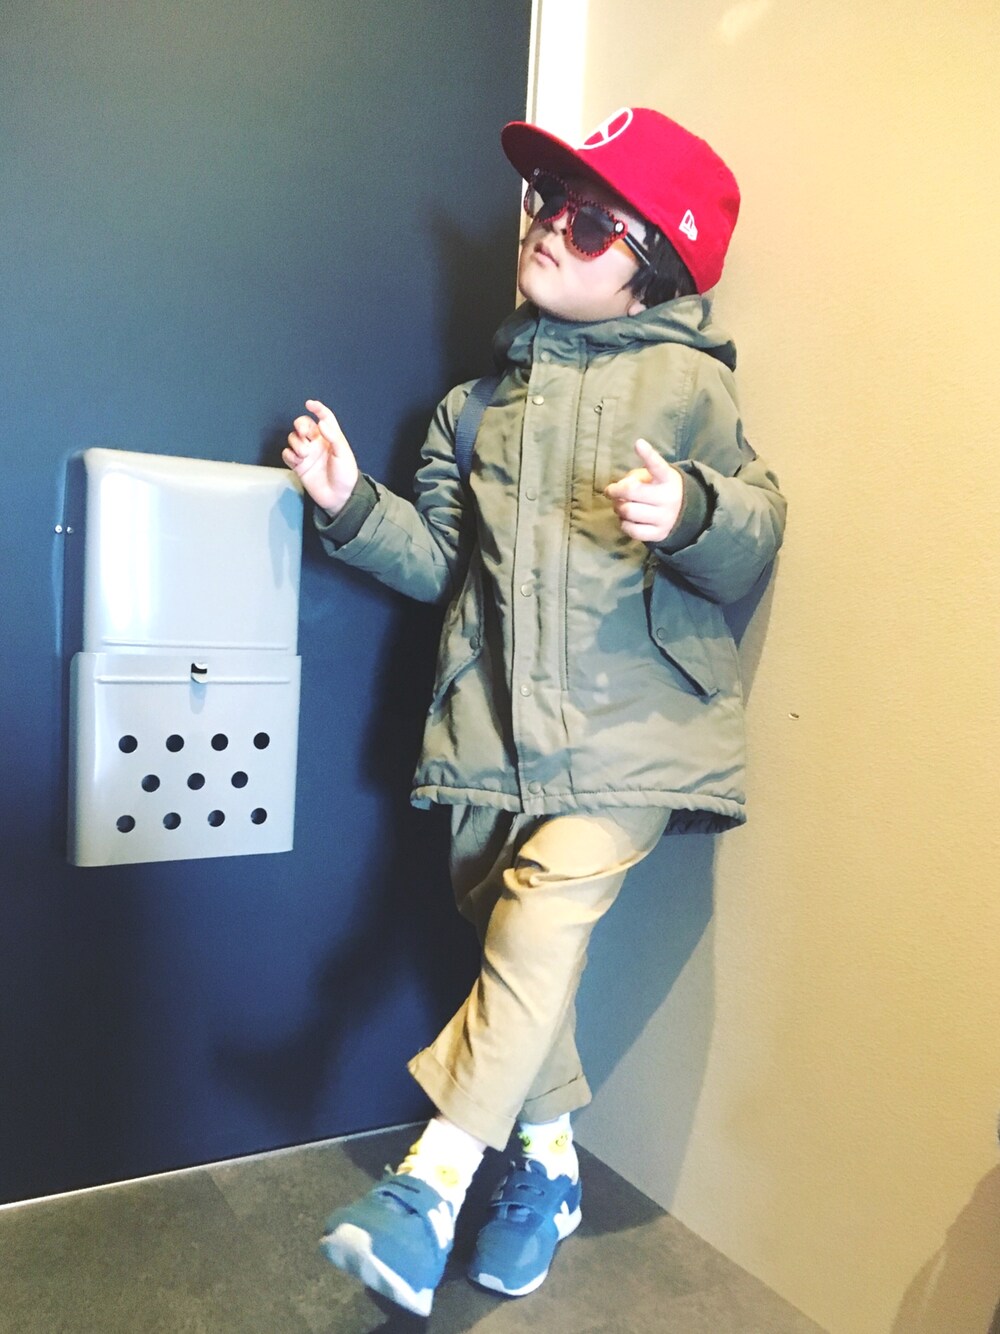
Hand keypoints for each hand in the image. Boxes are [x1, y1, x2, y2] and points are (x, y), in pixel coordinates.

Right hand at [283, 399, 358, 516]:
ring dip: (296, 443)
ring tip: (305, 454)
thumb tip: (321, 422)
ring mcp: (307, 454)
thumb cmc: (345, 476)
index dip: (317, 408)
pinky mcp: (298, 465)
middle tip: (305, 433)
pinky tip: (298, 461)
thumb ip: (334, 436)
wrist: (339, 497)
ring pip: (293, 438)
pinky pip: (287, 454)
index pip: (324, 417)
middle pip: (303, 424)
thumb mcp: (344, 454)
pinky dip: (289, 455)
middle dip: (300, 425)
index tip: (310, 404)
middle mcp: (317, 443)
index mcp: (330, 437)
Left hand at [604, 438, 683, 542]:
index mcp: (668, 479)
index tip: (638, 443)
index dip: (648, 455)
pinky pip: (632, 530)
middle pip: (632, 491)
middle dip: (615, 490)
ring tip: (619, 505)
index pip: (658, 466)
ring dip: (618, 507)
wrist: (682, 513)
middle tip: (611, 491)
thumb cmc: (660, 489)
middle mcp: (668, 498)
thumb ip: (638, 477)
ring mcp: (664, 518)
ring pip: (629, 512)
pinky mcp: (659, 534)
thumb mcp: (655, 477)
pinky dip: (624, 524)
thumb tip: (618, 490)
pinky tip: (625, 519)